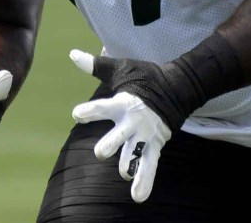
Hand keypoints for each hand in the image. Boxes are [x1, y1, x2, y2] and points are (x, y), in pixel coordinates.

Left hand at [69, 50, 172, 202]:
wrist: (178, 86)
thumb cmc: (144, 77)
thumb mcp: (121, 68)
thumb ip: (95, 66)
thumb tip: (72, 54)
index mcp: (123, 102)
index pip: (104, 107)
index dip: (91, 111)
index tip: (77, 114)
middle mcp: (133, 121)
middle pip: (120, 135)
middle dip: (111, 144)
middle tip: (100, 152)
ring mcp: (145, 135)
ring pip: (135, 154)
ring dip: (128, 164)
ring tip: (122, 173)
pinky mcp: (155, 145)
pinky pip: (149, 165)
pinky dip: (145, 181)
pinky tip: (137, 196)